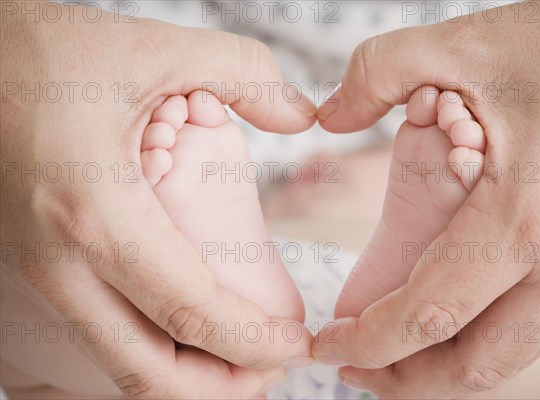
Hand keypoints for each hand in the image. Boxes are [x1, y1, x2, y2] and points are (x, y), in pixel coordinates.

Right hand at [0, 5, 315, 398]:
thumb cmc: (43, 52)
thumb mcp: (154, 48)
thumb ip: (244, 75)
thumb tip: (303, 115)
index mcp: (96, 213)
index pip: (191, 310)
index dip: (252, 340)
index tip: (295, 345)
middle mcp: (60, 260)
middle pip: (146, 369)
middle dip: (218, 389)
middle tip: (271, 375)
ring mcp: (40, 270)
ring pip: (116, 359)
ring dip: (183, 378)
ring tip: (237, 362)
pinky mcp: (36, 263)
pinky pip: (98, 330)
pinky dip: (150, 347)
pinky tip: (184, 327)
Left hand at [313, 1, 539, 397]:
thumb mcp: (460, 45)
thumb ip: (377, 74)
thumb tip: (327, 114)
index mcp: (524, 216)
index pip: (428, 314)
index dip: (368, 343)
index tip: (327, 348)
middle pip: (475, 364)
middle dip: (405, 380)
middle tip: (356, 372)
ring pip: (508, 355)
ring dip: (442, 366)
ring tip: (391, 353)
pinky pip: (533, 328)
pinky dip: (480, 340)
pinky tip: (445, 320)